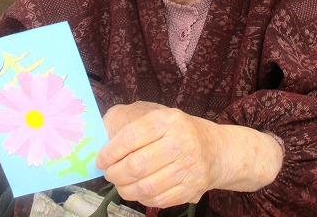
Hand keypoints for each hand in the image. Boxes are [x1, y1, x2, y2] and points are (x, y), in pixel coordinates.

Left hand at [96, 105, 282, 208]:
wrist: (216, 149)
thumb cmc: (179, 131)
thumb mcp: (160, 116)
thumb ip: (132, 123)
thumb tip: (102, 138)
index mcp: (168, 120)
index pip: (131, 137)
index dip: (110, 152)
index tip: (100, 160)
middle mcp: (180, 142)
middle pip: (137, 165)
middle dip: (115, 173)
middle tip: (109, 173)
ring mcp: (188, 167)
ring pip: (146, 186)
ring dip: (125, 188)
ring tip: (120, 183)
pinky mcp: (192, 188)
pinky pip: (158, 200)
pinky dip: (142, 198)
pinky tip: (138, 190)